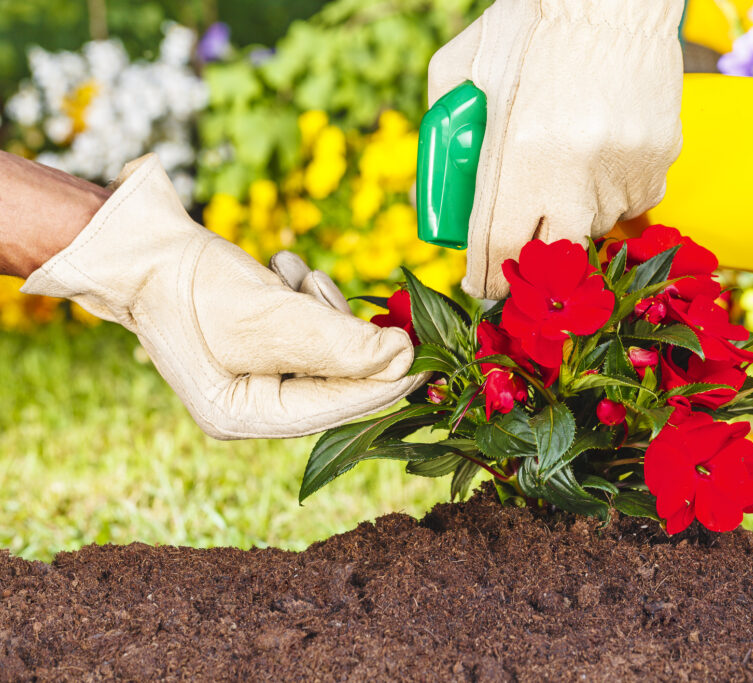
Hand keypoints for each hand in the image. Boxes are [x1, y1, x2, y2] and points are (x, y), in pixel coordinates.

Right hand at [21, 155, 422, 439]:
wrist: (139, 243)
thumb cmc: (192, 283)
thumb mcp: (271, 314)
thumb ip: (339, 343)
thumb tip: (402, 358)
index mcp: (244, 416)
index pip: (335, 409)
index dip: (385, 385)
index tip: (428, 360)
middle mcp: (252, 403)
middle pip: (334, 377)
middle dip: (340, 330)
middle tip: (320, 289)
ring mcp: (257, 371)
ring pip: (325, 345)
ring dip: (319, 303)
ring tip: (288, 275)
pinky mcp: (261, 339)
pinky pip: (305, 324)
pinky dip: (302, 294)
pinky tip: (279, 270)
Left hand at [429, 0, 685, 298]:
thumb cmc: (527, 26)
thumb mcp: (463, 69)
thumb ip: (442, 128)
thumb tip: (438, 188)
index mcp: (519, 150)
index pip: (499, 246)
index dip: (488, 277)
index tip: (483, 286)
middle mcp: (574, 172)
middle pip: (550, 253)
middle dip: (533, 255)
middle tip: (523, 236)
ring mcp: (622, 169)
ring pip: (594, 225)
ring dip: (574, 210)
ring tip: (566, 157)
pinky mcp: (658, 161)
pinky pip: (631, 199)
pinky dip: (612, 188)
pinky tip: (601, 148)